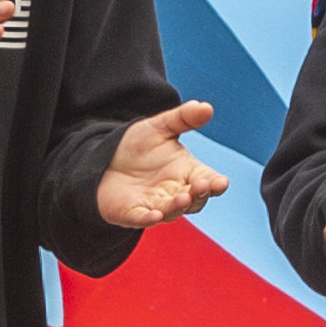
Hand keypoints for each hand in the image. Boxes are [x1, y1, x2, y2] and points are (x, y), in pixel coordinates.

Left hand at [94, 98, 227, 231]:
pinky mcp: (132, 214)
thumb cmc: (138, 147)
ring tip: (183, 198)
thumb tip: (206, 107)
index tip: (220, 182)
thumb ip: (184, 118)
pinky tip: (155, 216)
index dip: (216, 184)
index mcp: (188, 173)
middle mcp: (175, 193)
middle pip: (195, 200)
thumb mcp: (160, 127)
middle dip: (199, 194)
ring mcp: (155, 205)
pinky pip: (142, 219)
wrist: (104, 159)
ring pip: (172, 211)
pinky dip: (149, 219)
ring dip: (178, 207)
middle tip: (201, 185)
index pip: (209, 181)